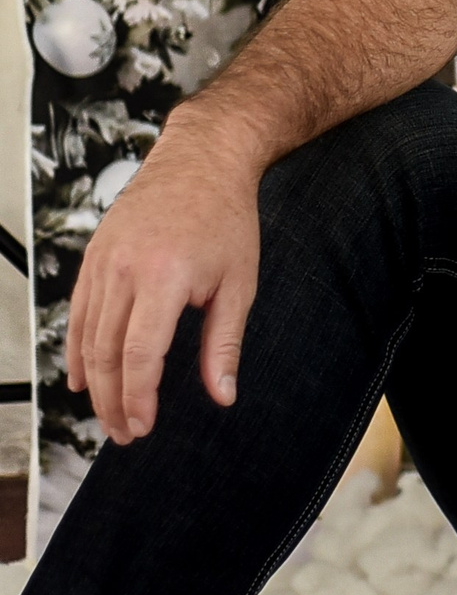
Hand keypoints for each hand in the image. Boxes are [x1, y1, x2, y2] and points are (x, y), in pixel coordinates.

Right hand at [66, 112, 261, 443]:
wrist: (202, 160)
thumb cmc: (227, 219)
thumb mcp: (239, 284)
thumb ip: (224, 344)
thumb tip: (222, 395)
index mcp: (163, 278)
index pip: (140, 355)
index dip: (138, 398)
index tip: (143, 427)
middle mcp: (124, 271)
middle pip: (106, 353)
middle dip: (112, 401)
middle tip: (124, 433)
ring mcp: (102, 263)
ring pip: (86, 337)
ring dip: (94, 382)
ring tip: (108, 415)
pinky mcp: (93, 257)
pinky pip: (79, 313)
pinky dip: (78, 349)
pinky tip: (84, 377)